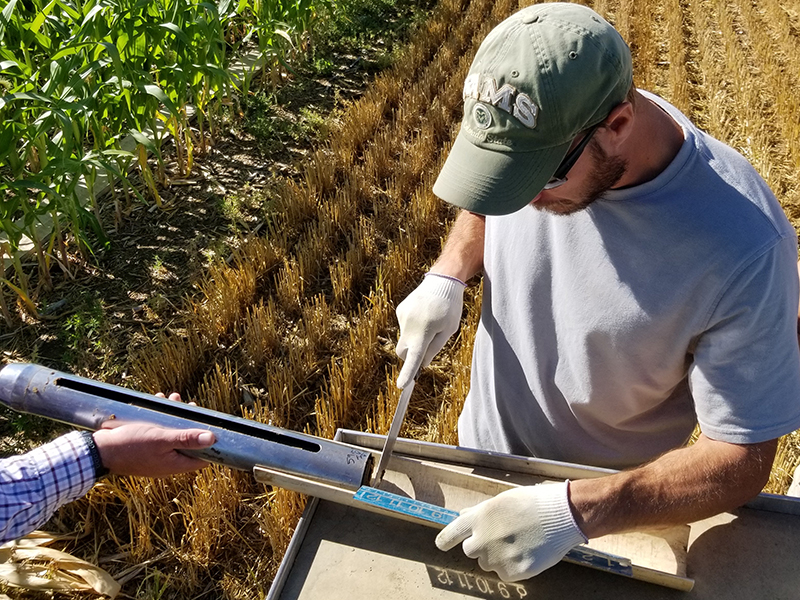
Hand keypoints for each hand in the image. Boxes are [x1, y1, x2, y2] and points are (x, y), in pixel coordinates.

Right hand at [93, 392, 215, 476]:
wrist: (99, 451)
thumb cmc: (130, 445)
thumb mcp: (161, 439)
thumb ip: (186, 439)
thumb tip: (212, 439)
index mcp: (176, 464)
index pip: (203, 458)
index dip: (210, 442)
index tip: (212, 424)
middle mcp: (168, 461)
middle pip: (189, 442)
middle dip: (191, 422)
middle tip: (190, 405)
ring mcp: (157, 454)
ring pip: (173, 433)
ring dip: (175, 415)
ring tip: (173, 398)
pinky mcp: (146, 446)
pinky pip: (159, 431)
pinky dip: (161, 417)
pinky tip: (158, 401)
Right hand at [395, 273, 465, 387]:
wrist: (442, 280)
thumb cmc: (450, 307)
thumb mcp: (448, 330)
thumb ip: (434, 348)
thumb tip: (422, 363)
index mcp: (423, 332)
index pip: (414, 357)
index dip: (408, 373)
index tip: (402, 385)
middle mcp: (409, 326)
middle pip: (403, 352)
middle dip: (411, 355)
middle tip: (427, 346)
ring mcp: (402, 317)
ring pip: (405, 337)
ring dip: (415, 337)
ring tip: (430, 321)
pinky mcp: (400, 310)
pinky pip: (405, 326)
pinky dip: (413, 326)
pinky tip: (424, 314)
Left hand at [435, 482, 586, 581]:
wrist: (561, 515)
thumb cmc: (532, 503)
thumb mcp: (501, 501)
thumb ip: (479, 512)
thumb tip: (463, 515)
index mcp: (478, 518)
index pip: (451, 533)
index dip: (445, 540)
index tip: (442, 545)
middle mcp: (483, 540)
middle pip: (470, 550)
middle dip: (482, 545)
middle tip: (502, 537)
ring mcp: (497, 558)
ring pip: (489, 563)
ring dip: (498, 556)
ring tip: (519, 541)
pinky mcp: (513, 572)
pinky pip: (505, 574)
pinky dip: (514, 566)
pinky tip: (527, 552)